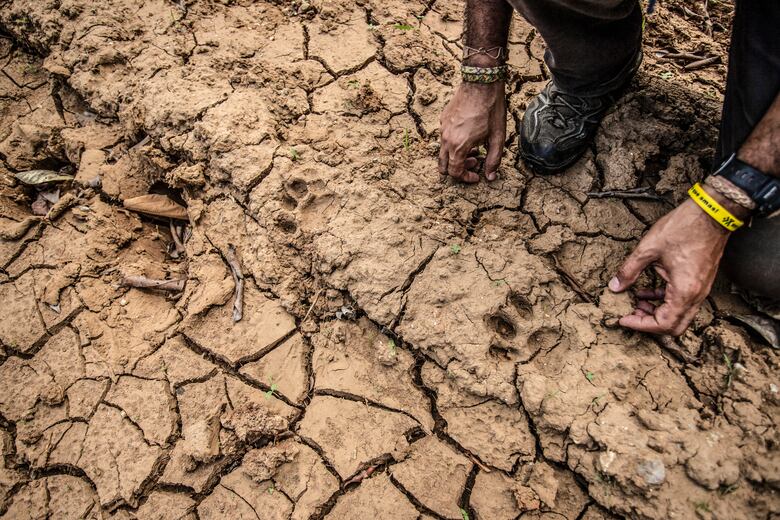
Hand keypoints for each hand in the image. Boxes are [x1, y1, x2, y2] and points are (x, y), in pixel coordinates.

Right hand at [439, 81, 505, 182]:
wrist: (481, 82)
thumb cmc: (491, 109)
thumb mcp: (497, 137)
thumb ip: (494, 160)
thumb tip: (490, 177)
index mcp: (458, 146)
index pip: (455, 172)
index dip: (466, 177)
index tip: (477, 176)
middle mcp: (446, 139)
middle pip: (444, 165)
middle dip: (459, 168)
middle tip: (476, 162)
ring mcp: (443, 128)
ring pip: (443, 151)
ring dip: (457, 155)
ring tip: (474, 148)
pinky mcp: (443, 119)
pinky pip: (444, 137)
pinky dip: (454, 143)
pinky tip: (468, 134)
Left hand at [608, 198, 733, 335]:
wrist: (712, 213)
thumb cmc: (683, 227)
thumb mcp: (648, 248)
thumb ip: (629, 270)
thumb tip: (614, 287)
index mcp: (684, 291)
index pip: (663, 324)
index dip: (640, 325)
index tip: (622, 319)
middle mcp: (696, 295)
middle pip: (674, 327)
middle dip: (650, 324)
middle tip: (631, 314)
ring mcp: (701, 289)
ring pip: (679, 315)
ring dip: (657, 312)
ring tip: (636, 302)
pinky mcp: (700, 281)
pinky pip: (683, 302)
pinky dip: (664, 301)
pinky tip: (647, 291)